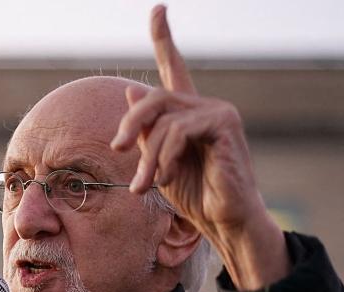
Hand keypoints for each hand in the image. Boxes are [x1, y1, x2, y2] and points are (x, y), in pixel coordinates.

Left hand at [111, 4, 288, 289]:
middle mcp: (205, 105)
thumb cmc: (193, 194)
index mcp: (188, 112)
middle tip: (119, 149)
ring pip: (163, 119)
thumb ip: (146, 129)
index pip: (176, 67)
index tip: (158, 9)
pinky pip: (179, 131)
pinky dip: (165, 156)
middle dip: (131, 124)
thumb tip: (133, 89)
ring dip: (148, 156)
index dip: (165, 37)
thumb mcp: (157, 161)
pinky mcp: (224, 124)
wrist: (224, 219)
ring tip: (144, 184)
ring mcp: (218, 112)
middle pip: (154, 97)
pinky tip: (165, 177)